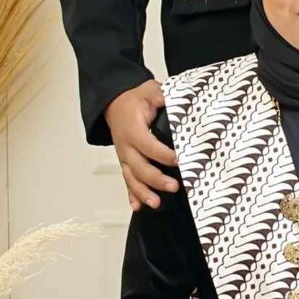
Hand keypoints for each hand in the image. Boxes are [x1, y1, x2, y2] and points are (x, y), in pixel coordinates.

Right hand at [105, 79, 177, 210]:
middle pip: (139, 167)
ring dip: (143, 192)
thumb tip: (183, 98)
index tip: (179, 159)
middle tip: (173, 186)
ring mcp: (125, 157)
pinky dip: (132, 195)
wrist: (115, 105)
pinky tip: (138, 207)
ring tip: (156, 203)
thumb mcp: (149, 91)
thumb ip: (162, 95)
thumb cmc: (134, 100)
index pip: (148, 145)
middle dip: (156, 179)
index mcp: (132, 130)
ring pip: (132, 178)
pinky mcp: (126, 163)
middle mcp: (126, 147)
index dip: (163, 154)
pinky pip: (127, 181)